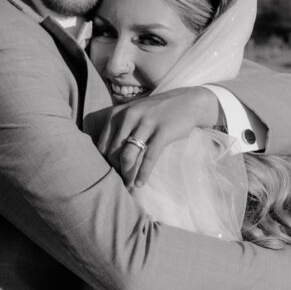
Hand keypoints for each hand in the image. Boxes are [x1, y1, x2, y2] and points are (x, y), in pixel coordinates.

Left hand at [89, 85, 220, 185]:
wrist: (188, 102)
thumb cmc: (157, 112)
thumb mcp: (133, 113)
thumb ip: (119, 129)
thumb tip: (106, 156)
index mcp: (117, 113)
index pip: (102, 145)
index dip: (104, 163)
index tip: (110, 174)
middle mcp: (128, 116)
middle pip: (113, 152)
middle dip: (115, 171)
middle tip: (119, 184)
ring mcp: (146, 123)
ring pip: (128, 156)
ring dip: (127, 175)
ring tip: (129, 186)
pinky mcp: (162, 132)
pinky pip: (149, 157)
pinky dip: (143, 173)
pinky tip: (140, 184)